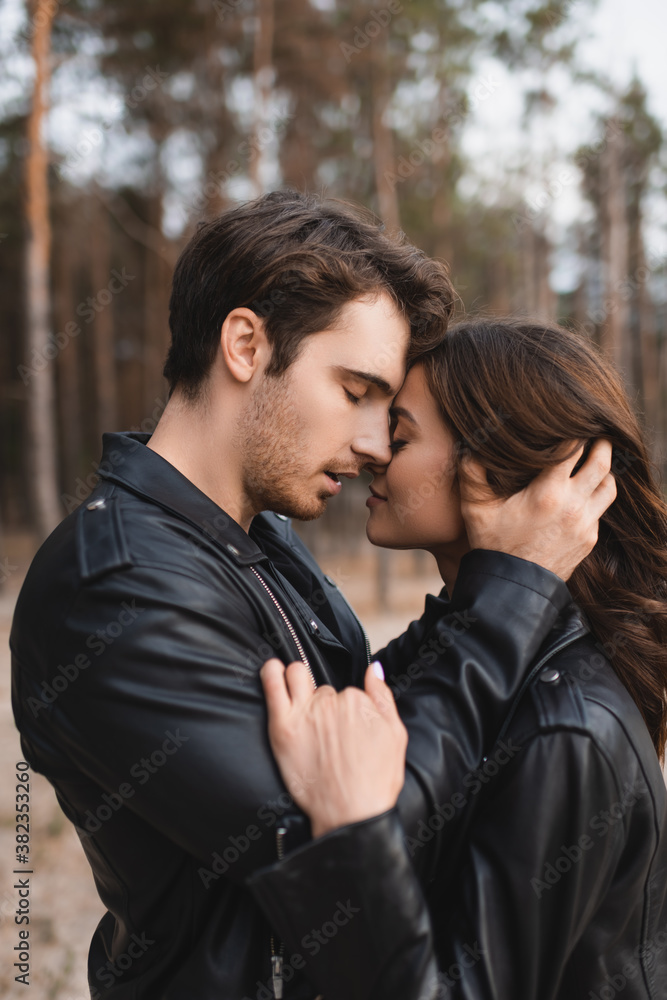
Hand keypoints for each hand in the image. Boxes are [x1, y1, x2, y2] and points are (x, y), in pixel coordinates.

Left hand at [260, 659, 407, 838]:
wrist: (352, 813)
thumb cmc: (374, 781)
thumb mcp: (395, 734)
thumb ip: (383, 696)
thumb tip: (373, 669)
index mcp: (358, 701)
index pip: (347, 691)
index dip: (347, 709)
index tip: (346, 727)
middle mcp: (330, 702)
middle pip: (322, 688)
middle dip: (323, 700)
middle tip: (325, 726)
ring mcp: (304, 712)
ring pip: (297, 676)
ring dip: (297, 680)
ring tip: (297, 694)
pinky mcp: (282, 726)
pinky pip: (272, 685)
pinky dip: (270, 673)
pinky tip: (272, 670)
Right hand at [461, 439, 615, 580]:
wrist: (513, 589)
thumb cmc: (493, 545)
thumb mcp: (476, 508)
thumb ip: (472, 474)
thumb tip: (470, 446)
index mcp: (547, 492)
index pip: (573, 450)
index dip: (574, 433)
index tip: (569, 424)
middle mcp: (573, 505)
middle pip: (601, 463)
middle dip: (600, 445)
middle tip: (595, 433)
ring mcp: (585, 524)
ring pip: (609, 487)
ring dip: (605, 472)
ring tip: (594, 462)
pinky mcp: (589, 539)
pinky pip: (601, 510)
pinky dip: (596, 496)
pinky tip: (584, 492)